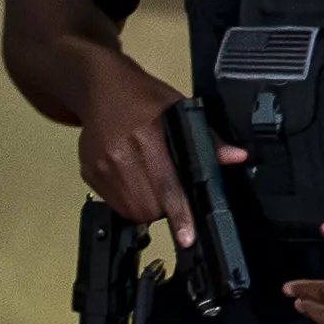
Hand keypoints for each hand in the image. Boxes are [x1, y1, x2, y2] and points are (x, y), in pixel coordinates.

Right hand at [70, 59, 203, 231]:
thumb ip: (207, 137)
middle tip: (169, 188)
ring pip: (131, 210)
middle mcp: (120, 152)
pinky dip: (128, 198)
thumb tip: (234, 157)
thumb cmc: (141, 96)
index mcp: (146, 134)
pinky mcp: (89, 173)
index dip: (179, 213)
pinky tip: (131, 176)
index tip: (186, 237)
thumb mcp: (179, 107)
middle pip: (148, 205)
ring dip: (146, 206)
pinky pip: (114, 203)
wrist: (98, 86)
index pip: (167, 183)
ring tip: (150, 180)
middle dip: (164, 207)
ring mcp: (101, 165)